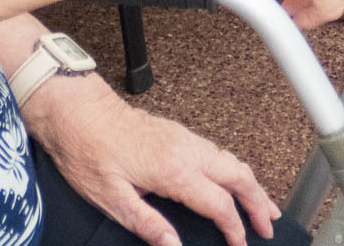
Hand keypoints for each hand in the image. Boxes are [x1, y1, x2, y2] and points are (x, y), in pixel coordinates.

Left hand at [30, 83, 281, 245]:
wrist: (75, 110)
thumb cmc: (86, 151)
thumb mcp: (110, 198)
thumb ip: (148, 225)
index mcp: (172, 170)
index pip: (218, 203)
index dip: (233, 228)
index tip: (239, 245)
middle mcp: (185, 150)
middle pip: (238, 175)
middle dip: (259, 201)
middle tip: (269, 226)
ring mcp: (183, 137)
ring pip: (231, 160)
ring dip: (251, 184)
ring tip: (263, 205)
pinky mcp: (176, 132)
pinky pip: (217, 151)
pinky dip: (235, 169)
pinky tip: (234, 180)